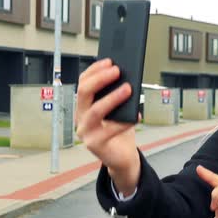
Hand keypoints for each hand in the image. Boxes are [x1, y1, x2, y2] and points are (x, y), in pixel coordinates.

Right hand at [76, 58, 140, 195]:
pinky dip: (125, 122)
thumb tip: (127, 75)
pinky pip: (110, 130)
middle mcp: (81, 117)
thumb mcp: (118, 108)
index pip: (83, 82)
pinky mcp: (95, 144)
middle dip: (101, 78)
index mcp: (84, 105)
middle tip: (117, 70)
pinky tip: (136, 116)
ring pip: (96, 110)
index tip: (109, 61)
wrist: (122, 156)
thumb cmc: (119, 129)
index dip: (95, 70)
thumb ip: (118, 94)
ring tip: (128, 89)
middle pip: (84, 92)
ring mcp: (85, 132)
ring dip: (113, 98)